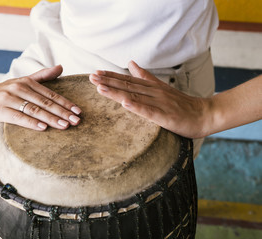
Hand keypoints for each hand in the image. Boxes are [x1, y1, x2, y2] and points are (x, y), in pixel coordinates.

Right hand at [0, 65, 80, 130]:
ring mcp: (9, 98)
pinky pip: (18, 117)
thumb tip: (61, 67)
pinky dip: (31, 122)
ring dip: (51, 118)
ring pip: (34, 109)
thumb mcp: (22, 81)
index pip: (51, 94)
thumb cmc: (2, 91)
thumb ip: (42, 76)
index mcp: (27, 82)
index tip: (78, 111)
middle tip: (77, 121)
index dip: (66, 103)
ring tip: (65, 126)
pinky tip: (43, 127)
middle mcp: (20, 88)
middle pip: (45, 102)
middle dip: (63, 112)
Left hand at [89, 61, 209, 137]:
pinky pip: (149, 111)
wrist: (204, 114)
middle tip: (91, 77)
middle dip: (108, 82)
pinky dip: (137, 107)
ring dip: (116, 92)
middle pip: (128, 86)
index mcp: (152, 87)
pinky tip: (125, 103)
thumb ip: (146, 77)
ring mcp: (160, 103)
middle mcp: (153, 92)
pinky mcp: (166, 116)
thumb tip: (131, 64)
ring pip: (135, 97)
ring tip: (100, 88)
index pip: (128, 80)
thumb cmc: (182, 104)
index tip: (96, 73)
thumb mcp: (162, 88)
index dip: (111, 76)